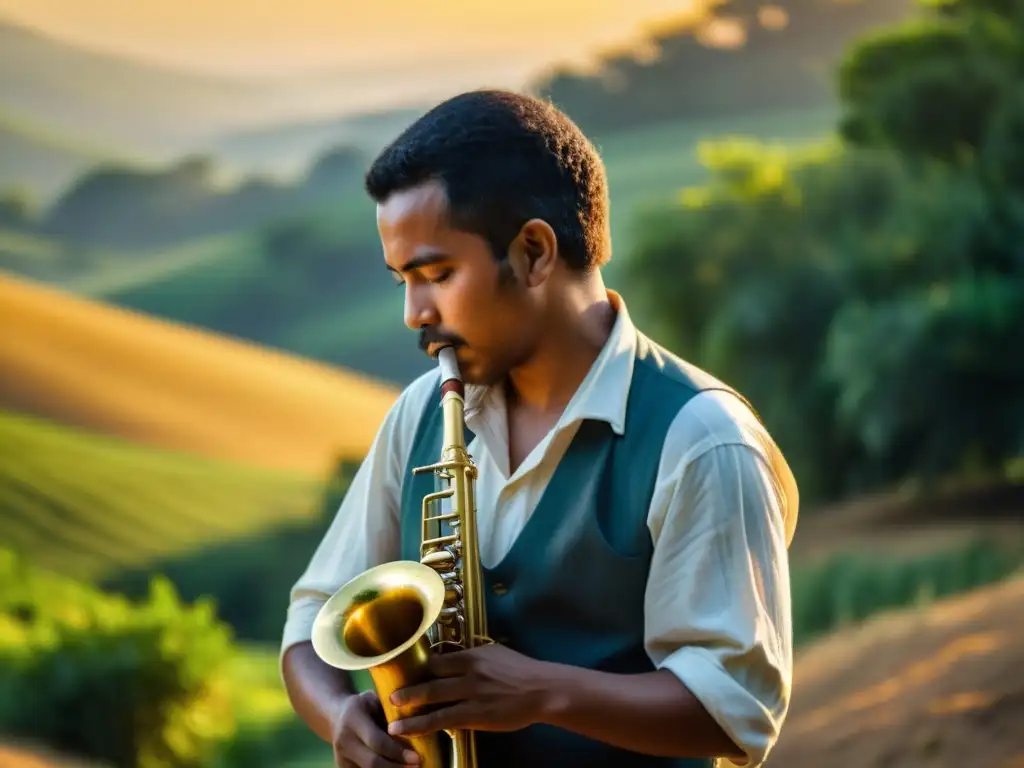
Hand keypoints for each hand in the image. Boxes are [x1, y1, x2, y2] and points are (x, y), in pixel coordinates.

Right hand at [331, 690, 421, 766]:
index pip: (377, 741)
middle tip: (418, 766)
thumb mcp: (377, 701)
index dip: (398, 752)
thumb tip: (417, 729)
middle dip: (397, 767)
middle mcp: (344, 740)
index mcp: (353, 719)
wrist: (336, 716)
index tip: (417, 757)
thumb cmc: (365, 706)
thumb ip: (391, 714)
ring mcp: (341, 757)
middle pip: (372, 762)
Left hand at [387, 643, 553, 737]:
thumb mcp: (496, 654)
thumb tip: (454, 658)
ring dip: (411, 711)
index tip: (404, 675)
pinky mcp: (477, 715)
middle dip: (409, 689)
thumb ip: (473, 657)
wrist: (543, 690)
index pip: (437, 660)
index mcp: (472, 656)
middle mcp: (468, 672)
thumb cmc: (521, 671)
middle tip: (390, 696)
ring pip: (434, 701)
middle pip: (431, 679)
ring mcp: (472, 694)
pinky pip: (446, 720)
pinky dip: (426, 725)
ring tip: (393, 720)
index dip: (419, 669)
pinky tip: (414, 731)